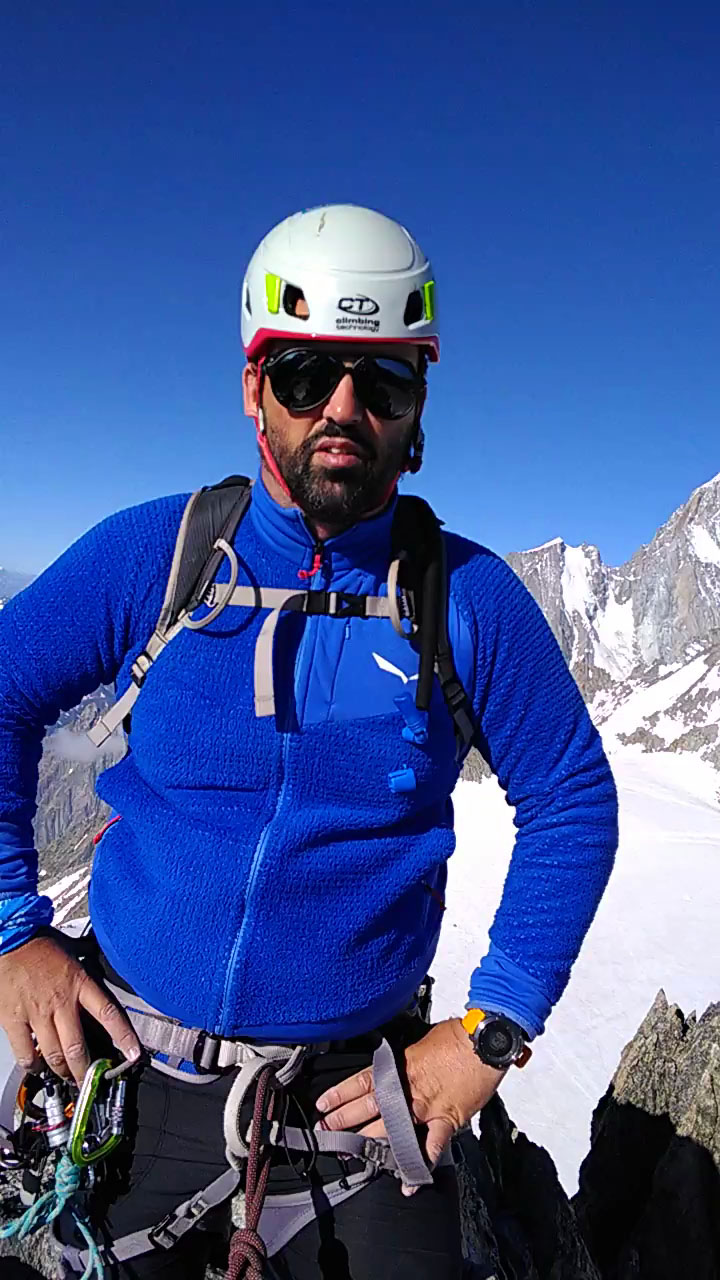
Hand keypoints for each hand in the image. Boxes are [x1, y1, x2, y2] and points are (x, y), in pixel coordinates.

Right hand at [0, 933, 141, 1084]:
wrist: (9, 937)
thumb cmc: (38, 941)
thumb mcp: (72, 947)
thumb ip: (89, 955)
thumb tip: (106, 951)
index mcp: (79, 983)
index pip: (109, 1014)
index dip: (124, 1037)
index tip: (134, 1054)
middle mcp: (60, 1002)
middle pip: (78, 1048)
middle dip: (85, 1070)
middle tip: (89, 1080)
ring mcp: (36, 1013)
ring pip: (53, 1055)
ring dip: (61, 1070)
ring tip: (66, 1075)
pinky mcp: (13, 1019)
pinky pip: (25, 1052)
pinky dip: (33, 1064)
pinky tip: (37, 1066)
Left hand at [316, 1018, 505, 1193]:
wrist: (484, 1041)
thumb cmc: (458, 1036)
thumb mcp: (422, 1041)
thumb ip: (406, 1059)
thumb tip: (397, 1064)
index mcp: (401, 1066)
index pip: (362, 1081)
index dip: (340, 1093)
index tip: (323, 1104)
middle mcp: (408, 1088)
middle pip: (369, 1106)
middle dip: (345, 1120)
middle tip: (327, 1131)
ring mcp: (426, 1106)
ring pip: (391, 1128)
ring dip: (371, 1143)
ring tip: (354, 1155)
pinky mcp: (447, 1119)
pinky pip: (431, 1145)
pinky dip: (421, 1162)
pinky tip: (410, 1179)